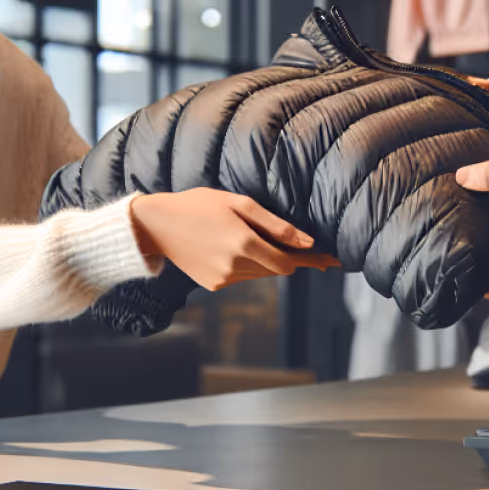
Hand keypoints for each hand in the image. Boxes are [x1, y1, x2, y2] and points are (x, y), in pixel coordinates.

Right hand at [130, 189, 338, 290]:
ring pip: (261, 273)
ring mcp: (223, 280)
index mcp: (244, 244)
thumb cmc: (199, 204)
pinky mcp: (214, 285)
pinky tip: (233, 247)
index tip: (332, 261)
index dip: (310, 261)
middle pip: (277, 269)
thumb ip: (276, 225)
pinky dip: (248, 264)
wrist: (157, 225)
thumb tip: (307, 242)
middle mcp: (235, 267)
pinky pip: (243, 277)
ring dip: (268, 260)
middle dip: (293, 260)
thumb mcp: (239, 204)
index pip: (288, 262)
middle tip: (319, 255)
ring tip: (259, 240)